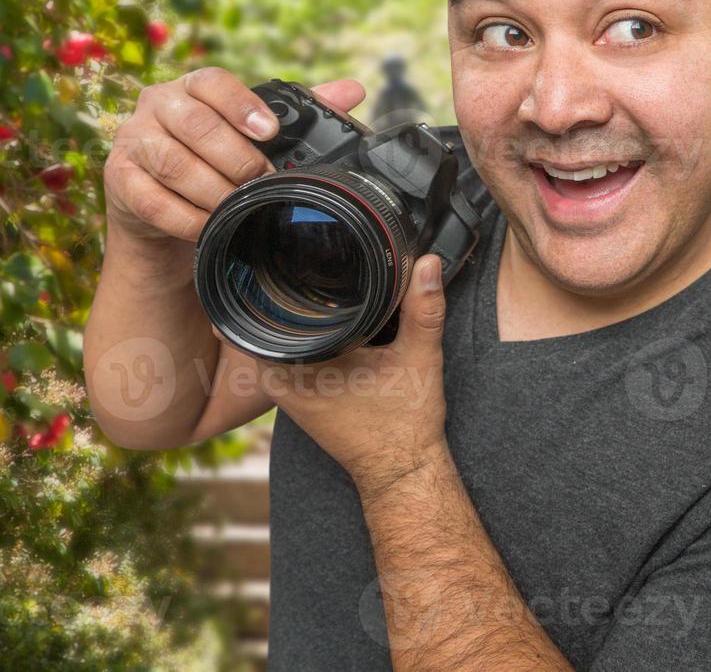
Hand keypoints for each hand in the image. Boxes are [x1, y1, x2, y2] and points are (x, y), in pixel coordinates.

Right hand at [104, 67, 365, 245]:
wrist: (164, 208)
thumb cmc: (217, 160)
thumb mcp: (254, 135)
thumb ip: (301, 111)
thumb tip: (353, 91)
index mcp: (193, 87)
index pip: (211, 81)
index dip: (240, 104)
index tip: (270, 131)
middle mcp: (157, 106)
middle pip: (195, 125)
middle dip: (237, 158)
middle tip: (263, 180)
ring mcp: (132, 142)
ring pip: (173, 163)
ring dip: (215, 190)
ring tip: (241, 206)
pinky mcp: (119, 181)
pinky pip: (155, 201)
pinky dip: (189, 218)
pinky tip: (211, 226)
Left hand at [265, 255, 450, 498]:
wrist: (403, 470)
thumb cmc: (405, 425)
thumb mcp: (420, 358)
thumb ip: (423, 309)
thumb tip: (428, 264)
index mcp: (300, 368)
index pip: (262, 314)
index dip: (269, 283)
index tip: (280, 259)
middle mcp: (285, 381)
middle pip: (265, 323)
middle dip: (281, 294)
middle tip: (299, 264)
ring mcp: (289, 393)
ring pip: (276, 341)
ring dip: (290, 317)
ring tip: (309, 285)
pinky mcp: (301, 399)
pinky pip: (289, 358)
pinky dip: (302, 339)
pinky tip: (324, 323)